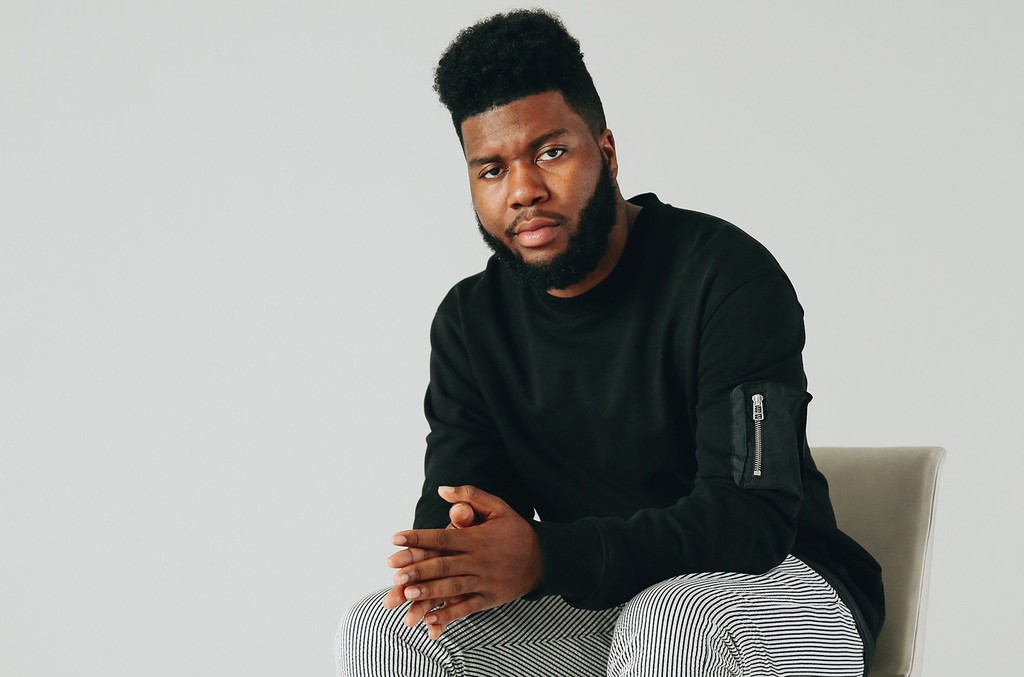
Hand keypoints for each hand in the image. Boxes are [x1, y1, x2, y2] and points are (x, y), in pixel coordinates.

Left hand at [383, 485, 542, 638]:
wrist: (545, 559)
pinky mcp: (489, 598)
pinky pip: (467, 608)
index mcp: (476, 538)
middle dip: (419, 569)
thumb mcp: (498, 507)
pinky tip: (430, 619)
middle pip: (444, 565)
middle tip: (395, 574)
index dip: (418, 537)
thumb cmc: (516, 530)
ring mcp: (484, 581)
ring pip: (453, 587)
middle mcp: (478, 560)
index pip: (442, 537)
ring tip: (407, 594)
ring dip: (430, 592)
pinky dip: (449, 614)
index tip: (395, 539)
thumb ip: (470, 496)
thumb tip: (442, 489)